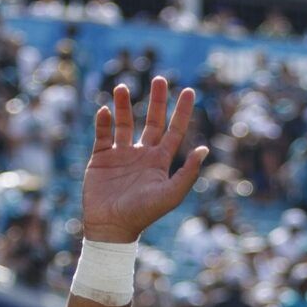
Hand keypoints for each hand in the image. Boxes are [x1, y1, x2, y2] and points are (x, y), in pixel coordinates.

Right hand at [80, 76, 207, 243]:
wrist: (111, 227)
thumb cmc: (143, 214)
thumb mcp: (170, 194)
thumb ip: (187, 173)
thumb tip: (205, 149)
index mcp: (160, 161)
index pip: (174, 131)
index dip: (182, 111)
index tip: (188, 90)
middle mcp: (142, 154)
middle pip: (152, 121)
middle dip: (156, 100)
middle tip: (160, 79)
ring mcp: (121, 155)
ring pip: (124, 123)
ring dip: (123, 105)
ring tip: (122, 87)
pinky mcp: (100, 158)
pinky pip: (102, 134)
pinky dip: (103, 122)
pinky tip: (104, 110)